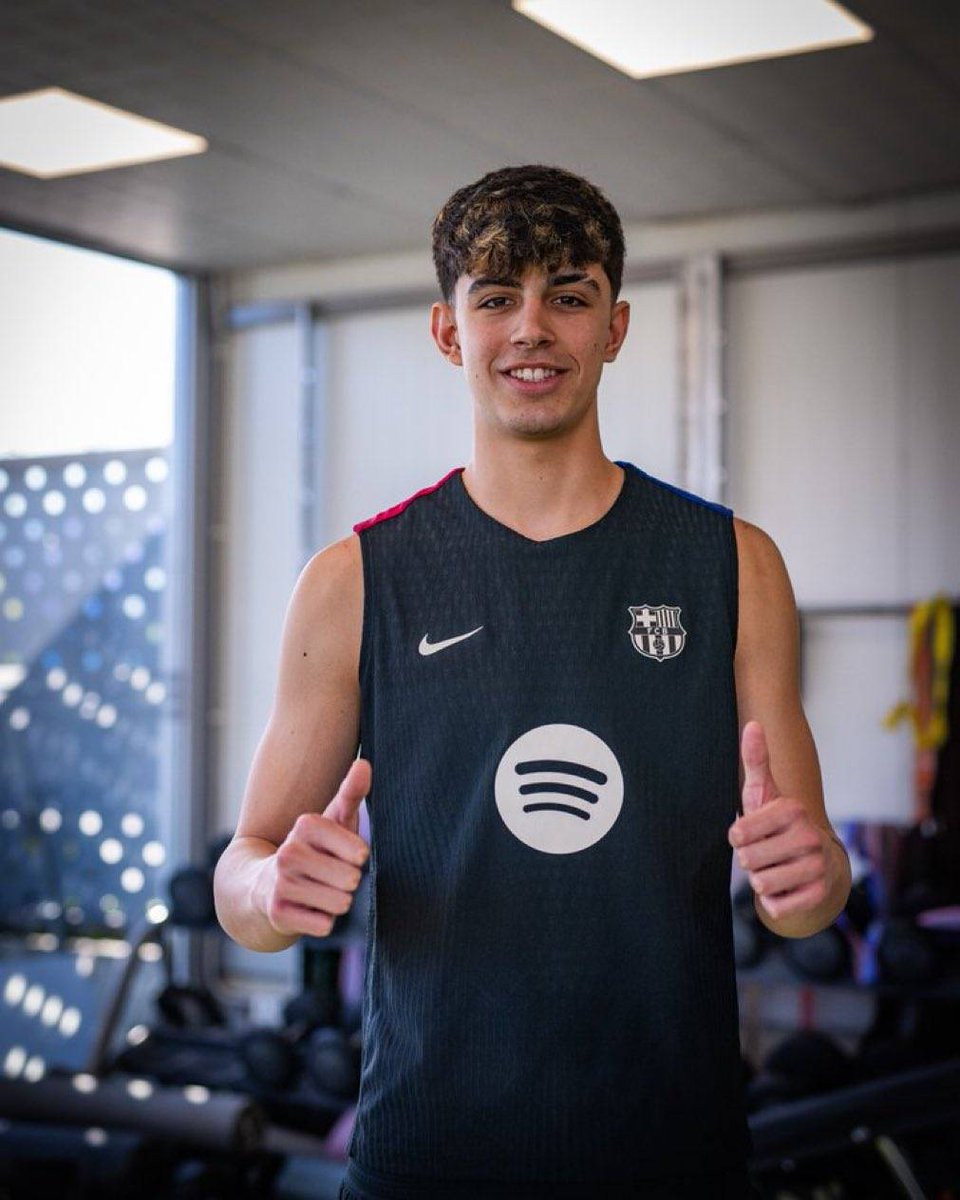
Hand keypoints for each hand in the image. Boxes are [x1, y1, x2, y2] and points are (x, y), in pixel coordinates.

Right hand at [260, 758, 371, 938]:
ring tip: (321, 890)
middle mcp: (288, 852)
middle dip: (348, 881)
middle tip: (332, 875)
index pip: (359, 851)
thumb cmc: (314, 848)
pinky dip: (324, 921)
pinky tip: (309, 908)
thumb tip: (364, 763)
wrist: (265, 883)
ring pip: (339, 903)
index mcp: (305, 825)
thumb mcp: (334, 819)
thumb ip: (352, 793)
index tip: (348, 854)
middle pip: (350, 879)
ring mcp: (280, 883)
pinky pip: (324, 925)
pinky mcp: (278, 913)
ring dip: (338, 902)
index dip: (359, 857)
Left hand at [727, 722, 830, 921]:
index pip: (739, 833)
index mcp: (792, 810)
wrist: (816, 861)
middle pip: (748, 860)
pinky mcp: (819, 894)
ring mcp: (818, 867)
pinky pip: (776, 906)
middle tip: (764, 852)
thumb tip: (754, 724)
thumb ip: (755, 760)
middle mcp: (810, 836)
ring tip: (774, 867)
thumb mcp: (762, 792)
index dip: (737, 837)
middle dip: (749, 860)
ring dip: (761, 879)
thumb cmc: (777, 823)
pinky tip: (785, 886)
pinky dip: (773, 901)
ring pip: (761, 884)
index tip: (750, 832)